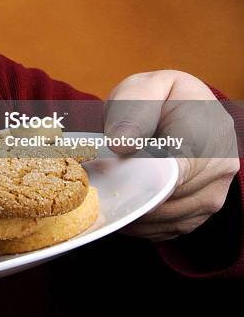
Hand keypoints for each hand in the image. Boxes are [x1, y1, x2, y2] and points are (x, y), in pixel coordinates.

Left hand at [103, 70, 239, 240]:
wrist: (184, 109)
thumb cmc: (158, 97)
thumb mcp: (143, 88)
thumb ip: (132, 111)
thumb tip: (120, 144)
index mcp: (208, 131)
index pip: (174, 171)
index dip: (138, 178)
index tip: (110, 176)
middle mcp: (220, 167)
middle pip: (166, 197)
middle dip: (129, 193)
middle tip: (97, 184)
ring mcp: (214, 192)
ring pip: (164, 218)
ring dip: (132, 210)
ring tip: (107, 189)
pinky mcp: (201, 211)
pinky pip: (166, 228)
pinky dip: (140, 220)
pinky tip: (122, 202)